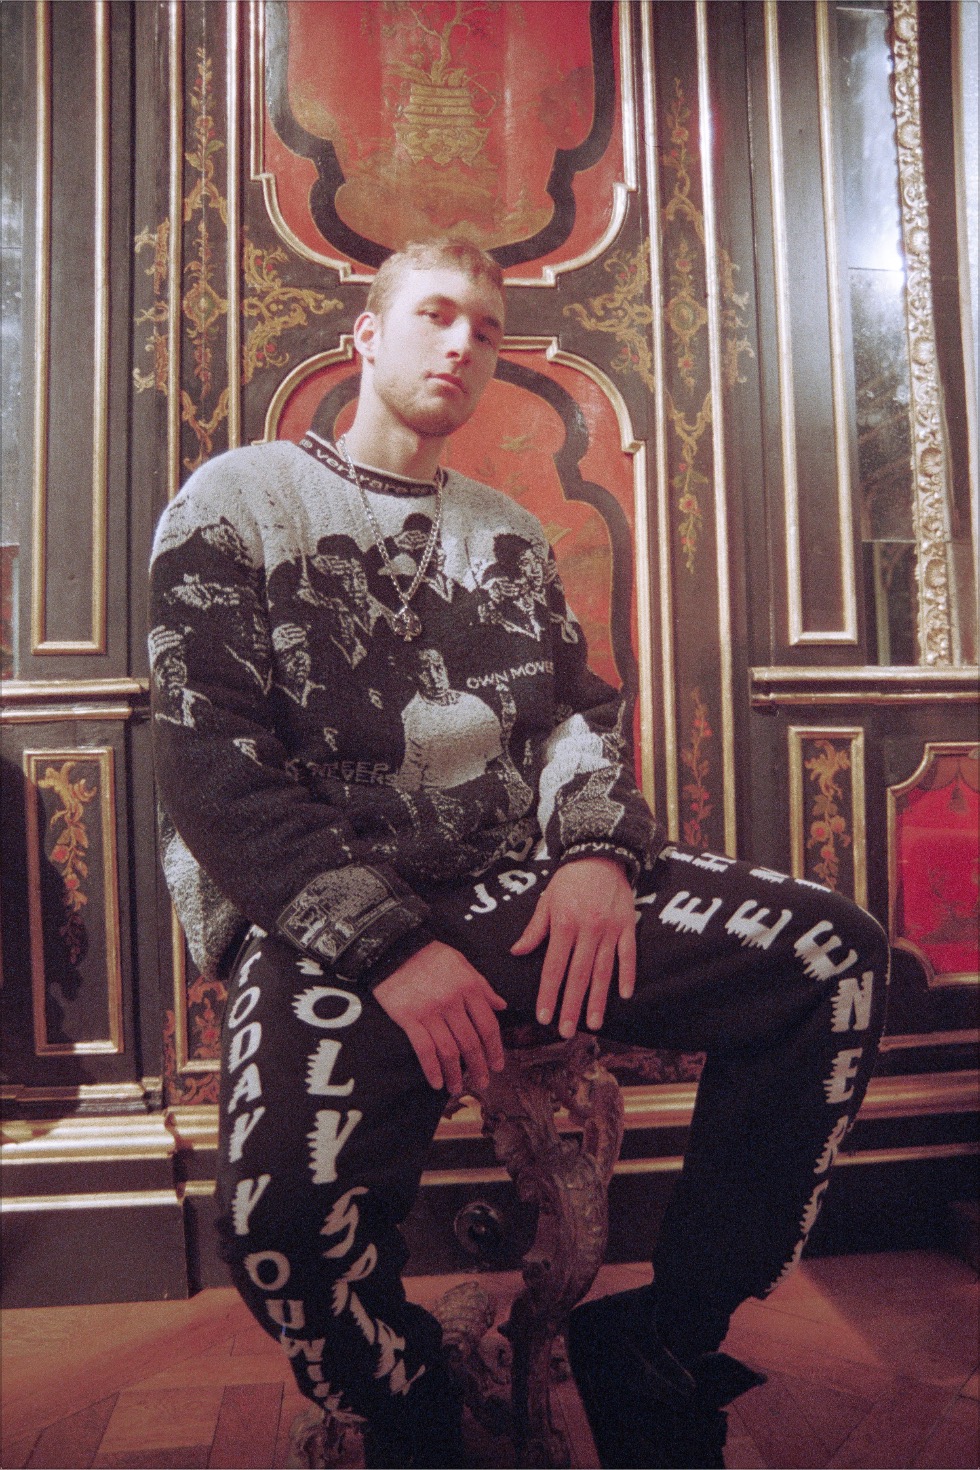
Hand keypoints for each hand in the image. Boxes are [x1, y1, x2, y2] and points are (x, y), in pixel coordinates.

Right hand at [373, 940, 506, 1094]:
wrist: (394, 948)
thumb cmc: (429, 954)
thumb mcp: (462, 963)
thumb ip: (482, 986)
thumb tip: (501, 1005)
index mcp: (469, 987)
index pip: (488, 1025)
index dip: (495, 1049)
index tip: (497, 1065)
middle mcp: (452, 1002)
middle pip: (470, 1042)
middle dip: (478, 1067)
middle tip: (482, 1083)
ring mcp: (430, 1012)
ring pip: (449, 1051)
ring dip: (455, 1074)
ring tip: (457, 1087)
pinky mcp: (409, 1018)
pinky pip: (424, 1049)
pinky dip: (432, 1069)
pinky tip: (437, 1082)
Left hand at [510, 858, 636, 1037]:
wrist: (600, 854)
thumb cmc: (569, 879)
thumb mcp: (546, 900)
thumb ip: (534, 929)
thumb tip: (516, 952)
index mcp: (563, 924)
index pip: (553, 967)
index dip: (548, 994)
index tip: (543, 1017)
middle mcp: (587, 930)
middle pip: (578, 975)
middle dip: (571, 1005)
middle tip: (566, 1031)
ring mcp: (610, 929)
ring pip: (603, 971)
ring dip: (598, 999)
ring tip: (593, 1023)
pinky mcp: (627, 926)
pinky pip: (628, 955)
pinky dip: (627, 975)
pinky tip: (624, 995)